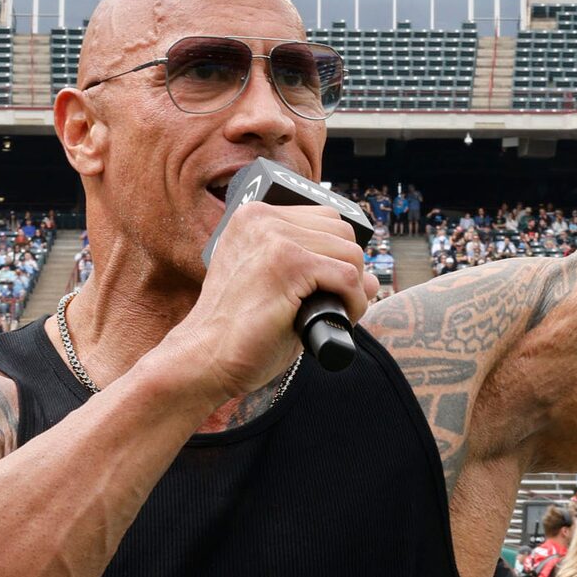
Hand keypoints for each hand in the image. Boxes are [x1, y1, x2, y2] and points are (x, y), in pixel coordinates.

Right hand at [173, 200, 370, 398]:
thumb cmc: (236, 332)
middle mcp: (261, 219)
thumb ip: (319, 275)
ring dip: (354, 288)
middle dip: (348, 269)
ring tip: (337, 313)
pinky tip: (341, 319)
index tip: (328, 286)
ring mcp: (274, 239)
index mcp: (252, 217)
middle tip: (334, 302)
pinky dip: (354, 303)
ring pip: (350, 252)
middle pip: (341, 230)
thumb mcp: (278, 291)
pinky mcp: (288, 265)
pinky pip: (347, 277)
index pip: (322, 218)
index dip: (335, 254)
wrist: (203, 359)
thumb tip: (372, 278)